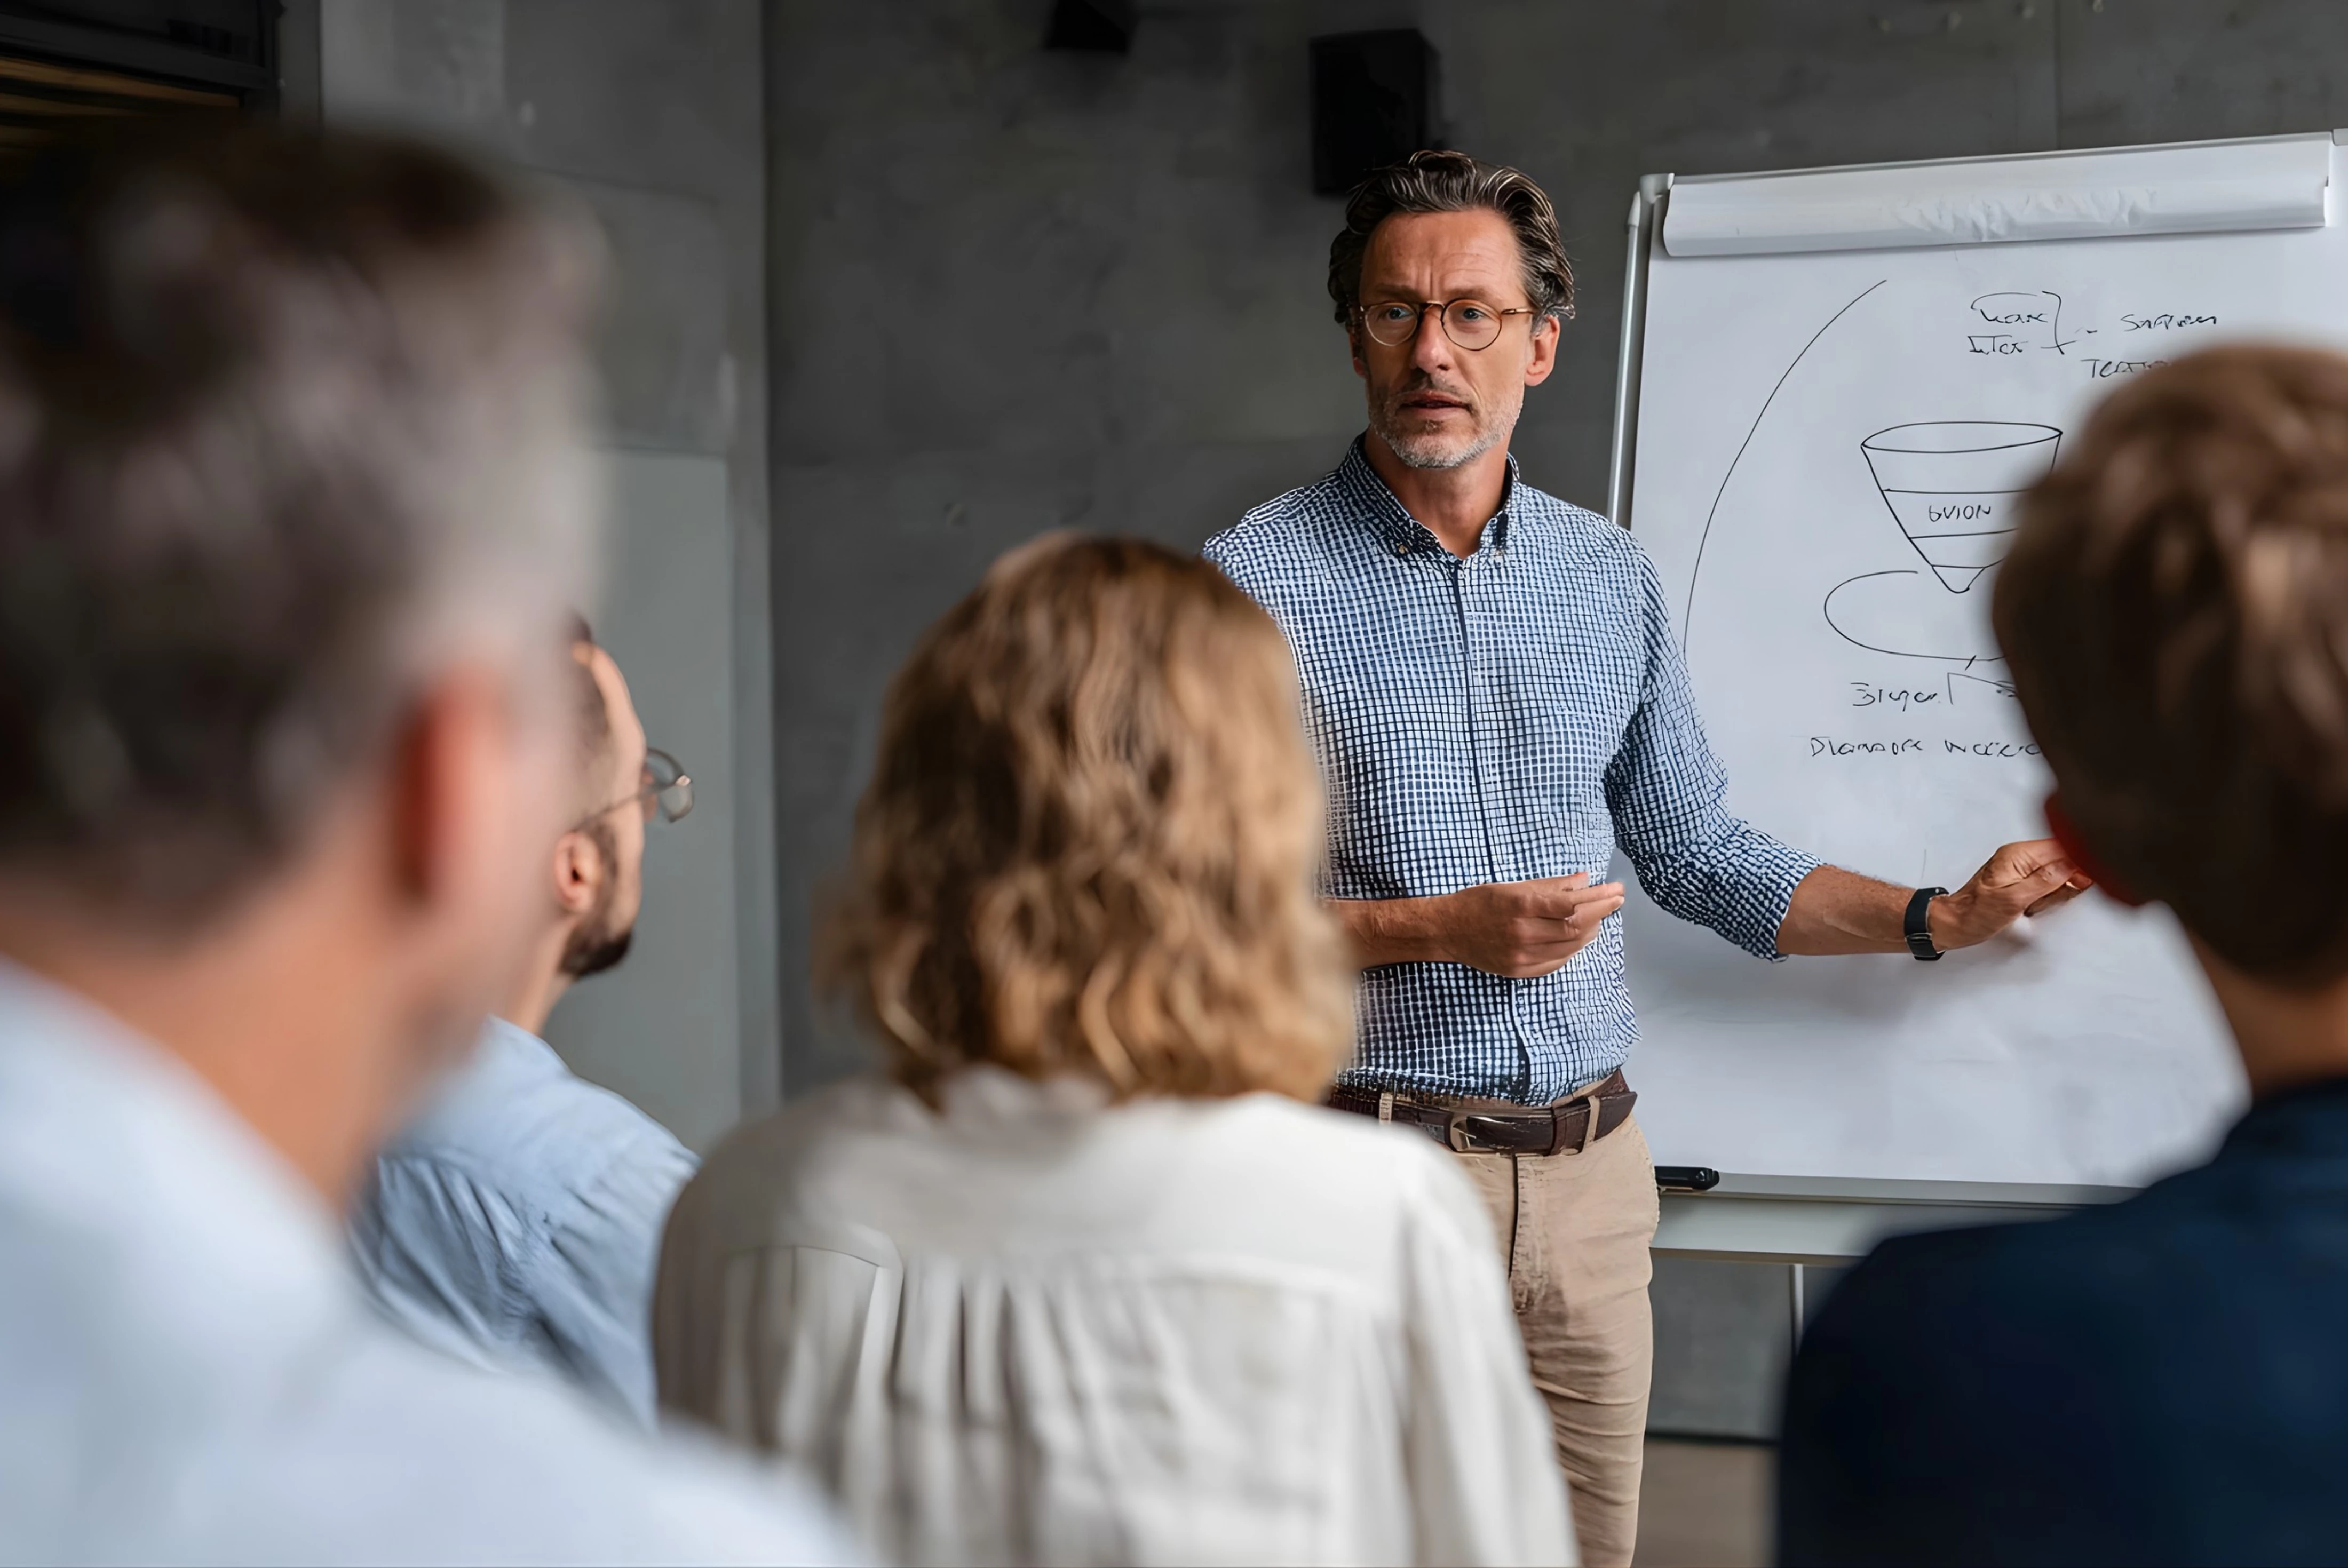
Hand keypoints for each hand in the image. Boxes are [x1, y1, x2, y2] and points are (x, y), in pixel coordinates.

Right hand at [1335, 873, 1626, 976]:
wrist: (1447, 930)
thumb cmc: (1478, 902)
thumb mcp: (1512, 885)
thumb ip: (1549, 885)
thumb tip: (1584, 880)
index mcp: (1520, 905)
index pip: (1571, 905)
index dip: (1598, 899)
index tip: (1615, 890)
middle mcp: (1522, 933)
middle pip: (1575, 927)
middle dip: (1601, 913)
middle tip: (1615, 901)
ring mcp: (1521, 955)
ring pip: (1570, 947)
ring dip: (1590, 931)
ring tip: (1600, 917)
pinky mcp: (1519, 971)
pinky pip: (1557, 962)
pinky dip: (1573, 949)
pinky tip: (1580, 937)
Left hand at [1927, 837, 2092, 950]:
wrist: (1956, 923)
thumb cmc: (1976, 912)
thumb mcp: (2013, 899)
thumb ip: (2045, 881)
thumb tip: (2070, 865)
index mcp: (2018, 854)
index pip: (2061, 846)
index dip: (2079, 861)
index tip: (2084, 877)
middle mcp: (2020, 857)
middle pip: (2064, 860)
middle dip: (2064, 882)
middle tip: (2046, 898)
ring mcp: (2022, 869)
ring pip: (2058, 875)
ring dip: (2054, 893)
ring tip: (2035, 905)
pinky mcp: (2022, 881)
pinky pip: (2047, 886)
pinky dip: (2047, 898)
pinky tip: (2034, 906)